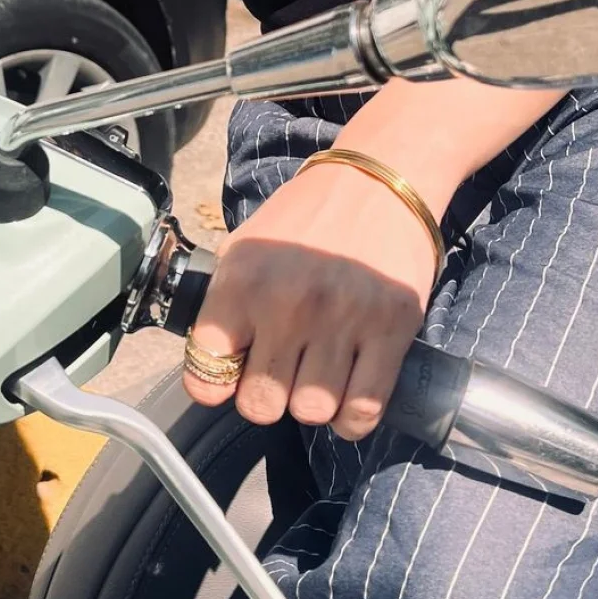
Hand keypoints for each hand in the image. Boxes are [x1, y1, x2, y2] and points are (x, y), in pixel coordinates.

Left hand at [183, 162, 437, 439]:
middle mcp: (288, 305)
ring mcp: (343, 320)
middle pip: (260, 406)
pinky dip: (352, 418)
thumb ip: (225, 306)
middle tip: (282, 373)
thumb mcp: (245, 247)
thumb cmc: (307, 218)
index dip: (215, 384)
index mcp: (243, 284)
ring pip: (312, 411)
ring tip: (320, 374)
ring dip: (313, 402)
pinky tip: (349, 395)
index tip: (232, 373)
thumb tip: (214, 369)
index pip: (206, 375)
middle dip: (268, 397)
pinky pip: (362, 410)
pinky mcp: (391, 330)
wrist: (380, 181)